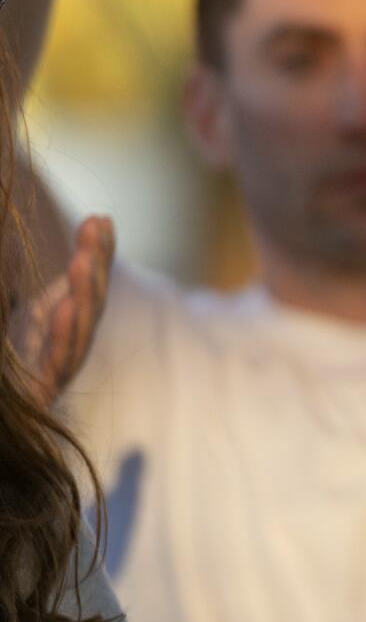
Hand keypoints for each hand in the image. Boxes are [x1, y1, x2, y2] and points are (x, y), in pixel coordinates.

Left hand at [9, 215, 114, 409]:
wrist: (1, 402)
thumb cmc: (8, 362)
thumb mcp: (17, 312)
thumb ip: (28, 284)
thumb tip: (26, 242)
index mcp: (60, 324)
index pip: (88, 284)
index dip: (98, 253)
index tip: (100, 218)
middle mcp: (65, 346)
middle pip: (90, 304)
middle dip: (96, 265)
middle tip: (96, 228)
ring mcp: (55, 372)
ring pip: (80, 330)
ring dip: (85, 293)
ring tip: (84, 260)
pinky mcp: (40, 394)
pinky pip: (57, 363)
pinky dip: (62, 334)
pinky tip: (63, 307)